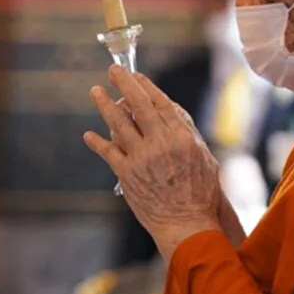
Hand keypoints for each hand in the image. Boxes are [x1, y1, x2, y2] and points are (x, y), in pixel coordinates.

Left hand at [85, 65, 220, 256]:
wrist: (187, 223)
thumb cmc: (200, 193)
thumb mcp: (204, 157)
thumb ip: (187, 132)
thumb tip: (170, 110)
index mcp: (181, 136)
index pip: (160, 102)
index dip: (145, 86)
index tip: (136, 75)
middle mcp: (160, 143)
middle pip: (138, 104)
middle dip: (124, 83)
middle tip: (113, 70)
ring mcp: (141, 158)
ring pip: (118, 123)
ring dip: (105, 104)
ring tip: (96, 91)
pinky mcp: (126, 174)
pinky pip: (108, 152)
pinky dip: (97, 142)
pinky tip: (89, 135)